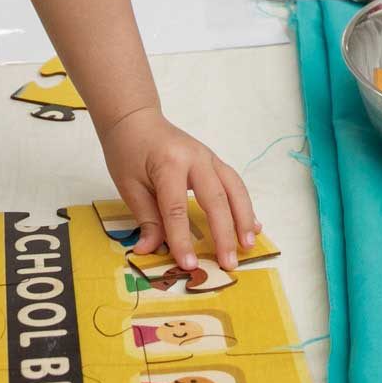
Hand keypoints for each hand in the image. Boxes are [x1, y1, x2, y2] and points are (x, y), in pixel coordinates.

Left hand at [96, 105, 257, 272]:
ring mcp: (209, 157)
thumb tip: (151, 251)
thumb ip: (146, 219)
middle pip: (216, 199)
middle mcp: (195, 158)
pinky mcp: (215, 161)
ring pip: (234, 189)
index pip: (177, 208)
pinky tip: (253, 226)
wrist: (136, 119)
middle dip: (224, 234)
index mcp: (168, 164)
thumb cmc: (128, 151)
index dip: (183, 238)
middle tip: (229, 263)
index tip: (189, 264)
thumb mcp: (129, 186)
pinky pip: (234, 184)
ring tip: (248, 245)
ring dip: (244, 219)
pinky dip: (245, 206)